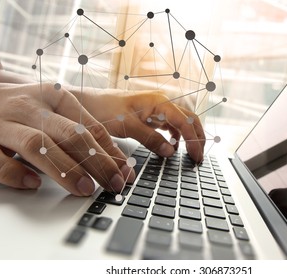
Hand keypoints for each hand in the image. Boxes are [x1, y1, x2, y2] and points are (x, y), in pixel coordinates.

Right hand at [0, 82, 134, 195]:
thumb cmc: (21, 108)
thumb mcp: (53, 111)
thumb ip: (81, 132)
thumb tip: (117, 162)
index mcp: (52, 96)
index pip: (88, 125)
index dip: (110, 151)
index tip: (124, 173)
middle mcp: (29, 106)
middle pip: (69, 134)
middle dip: (95, 161)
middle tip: (112, 184)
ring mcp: (1, 122)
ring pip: (36, 144)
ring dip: (64, 169)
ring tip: (84, 189)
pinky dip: (12, 172)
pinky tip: (32, 184)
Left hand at [79, 89, 205, 162]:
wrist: (88, 103)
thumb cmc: (104, 109)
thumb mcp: (127, 126)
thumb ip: (150, 139)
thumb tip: (170, 151)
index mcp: (159, 101)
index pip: (185, 122)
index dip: (194, 141)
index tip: (196, 157)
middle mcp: (162, 103)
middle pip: (189, 119)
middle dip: (198, 138)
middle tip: (199, 158)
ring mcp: (157, 109)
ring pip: (182, 122)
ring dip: (189, 137)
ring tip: (191, 154)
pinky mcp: (151, 116)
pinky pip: (170, 125)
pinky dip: (176, 136)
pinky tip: (173, 146)